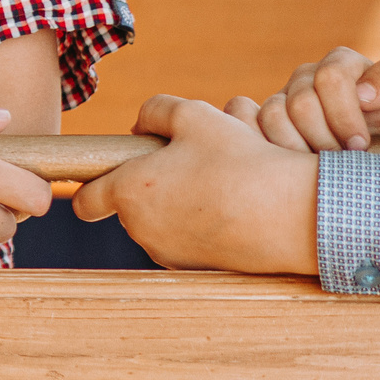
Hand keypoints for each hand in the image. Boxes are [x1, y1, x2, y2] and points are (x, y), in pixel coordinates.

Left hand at [73, 94, 317, 274]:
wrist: (293, 214)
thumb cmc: (240, 160)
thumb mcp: (193, 114)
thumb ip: (153, 111)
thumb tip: (137, 129)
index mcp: (130, 193)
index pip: (86, 201)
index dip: (89, 184)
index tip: (100, 173)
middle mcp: (142, 231)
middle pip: (129, 204)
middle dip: (148, 182)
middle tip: (186, 160)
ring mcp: (170, 254)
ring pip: (158, 220)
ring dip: (174, 201)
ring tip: (214, 180)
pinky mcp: (199, 268)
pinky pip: (185, 237)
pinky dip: (197, 221)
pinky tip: (227, 203)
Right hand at [249, 47, 379, 152]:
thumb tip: (362, 92)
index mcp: (343, 65)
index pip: (328, 78)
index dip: (344, 115)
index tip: (362, 145)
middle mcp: (309, 78)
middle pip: (298, 102)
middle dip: (324, 139)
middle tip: (345, 162)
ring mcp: (286, 100)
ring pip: (271, 116)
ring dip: (298, 149)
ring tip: (322, 167)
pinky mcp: (271, 126)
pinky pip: (243, 119)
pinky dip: (257, 140)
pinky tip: (287, 164)